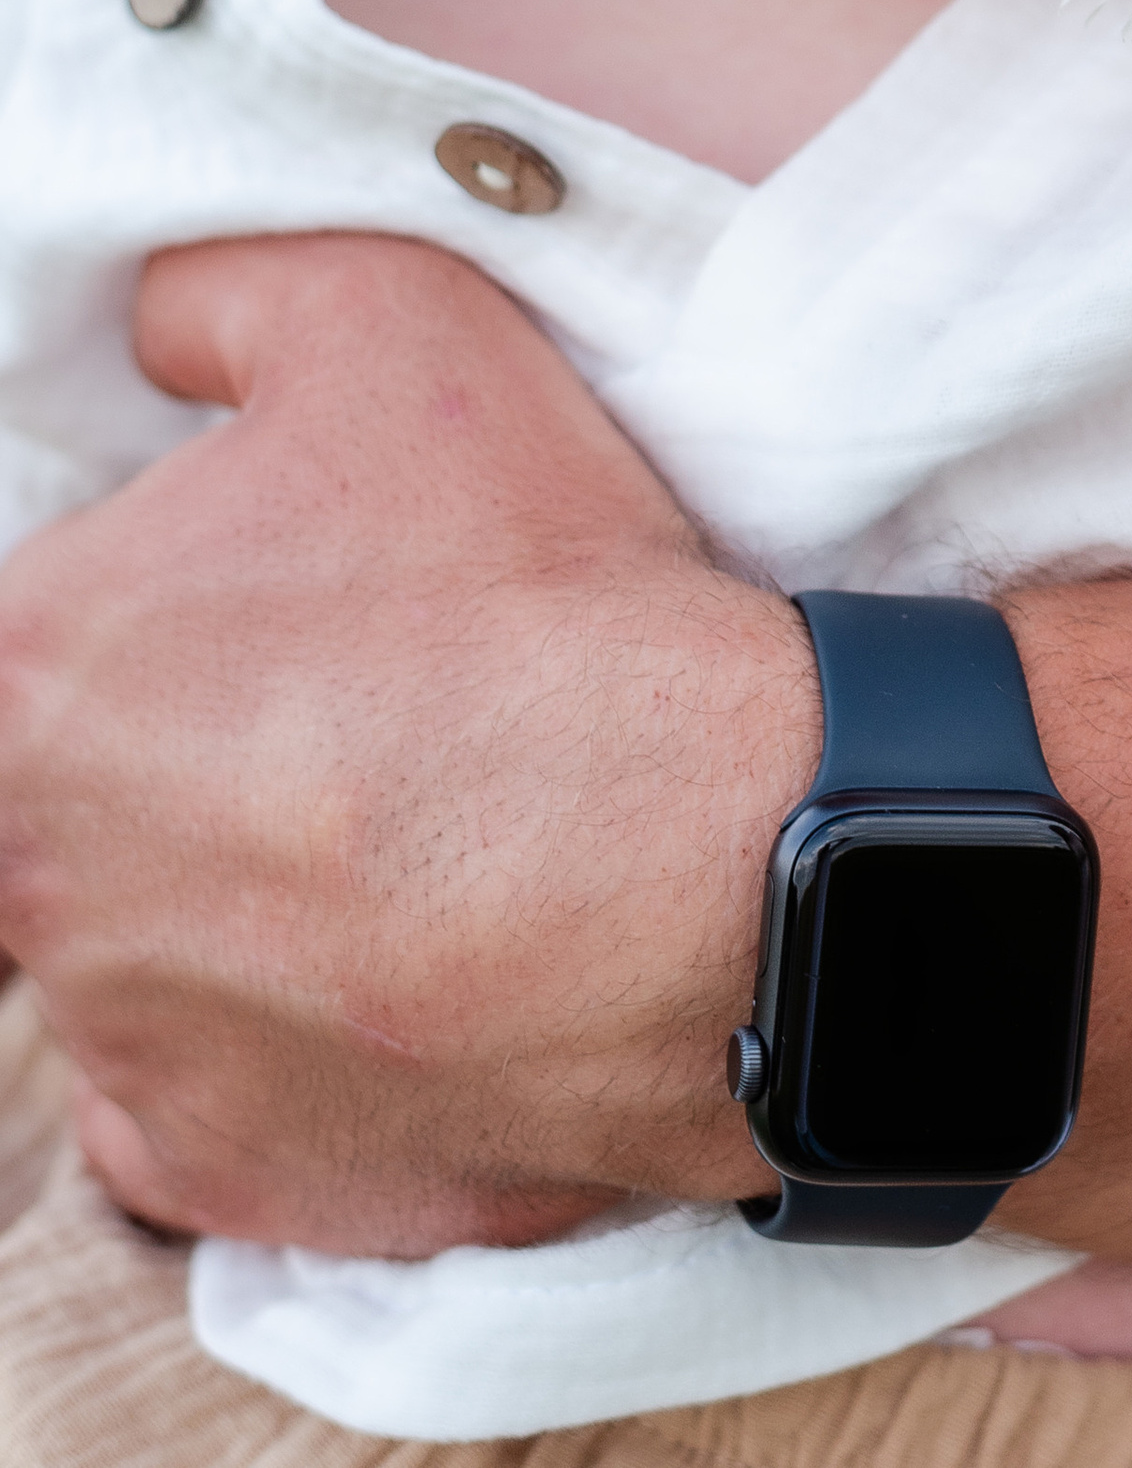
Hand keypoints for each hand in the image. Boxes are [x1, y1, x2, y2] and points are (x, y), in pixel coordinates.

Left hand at [0, 234, 814, 1250]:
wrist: (720, 856)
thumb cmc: (540, 590)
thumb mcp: (386, 312)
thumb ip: (216, 301)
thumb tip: (160, 327)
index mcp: (29, 672)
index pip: (39, 628)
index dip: (162, 595)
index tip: (273, 596)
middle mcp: (32, 881)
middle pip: (76, 784)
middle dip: (194, 740)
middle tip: (358, 703)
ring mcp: (125, 1049)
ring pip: (139, 940)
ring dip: (238, 888)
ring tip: (415, 827)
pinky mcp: (224, 1172)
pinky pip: (204, 1100)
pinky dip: (286, 1035)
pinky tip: (404, 955)